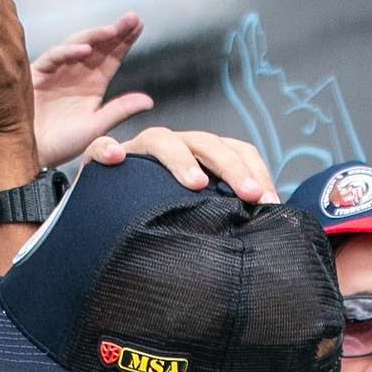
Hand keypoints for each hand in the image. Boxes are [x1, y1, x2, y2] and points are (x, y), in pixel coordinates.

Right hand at [31, 14, 152, 167]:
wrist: (32, 154)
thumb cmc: (63, 144)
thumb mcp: (96, 127)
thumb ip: (120, 111)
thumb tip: (149, 101)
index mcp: (93, 84)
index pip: (112, 57)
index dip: (124, 41)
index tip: (138, 25)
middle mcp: (77, 73)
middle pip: (98, 47)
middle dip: (114, 31)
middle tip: (131, 17)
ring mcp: (58, 71)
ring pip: (78, 46)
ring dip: (95, 37)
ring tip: (112, 30)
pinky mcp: (39, 74)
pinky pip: (55, 57)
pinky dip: (69, 52)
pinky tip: (85, 50)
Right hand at [82, 126, 278, 203]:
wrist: (104, 220)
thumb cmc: (159, 220)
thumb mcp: (198, 218)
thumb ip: (227, 217)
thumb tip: (267, 231)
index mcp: (201, 158)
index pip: (235, 151)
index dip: (255, 172)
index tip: (271, 203)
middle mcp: (174, 148)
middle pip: (206, 143)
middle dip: (230, 167)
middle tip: (248, 194)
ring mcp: (137, 151)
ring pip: (160, 140)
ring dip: (180, 159)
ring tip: (195, 183)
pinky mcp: (100, 160)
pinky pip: (101, 148)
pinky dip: (107, 149)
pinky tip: (117, 157)